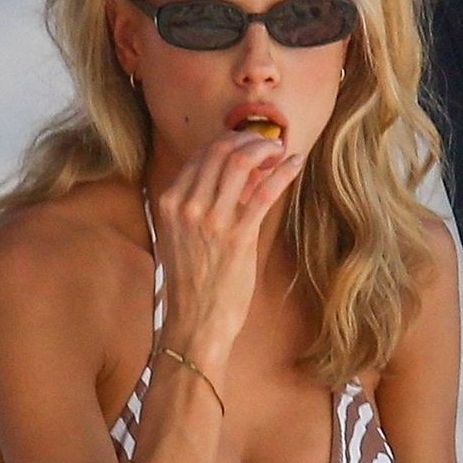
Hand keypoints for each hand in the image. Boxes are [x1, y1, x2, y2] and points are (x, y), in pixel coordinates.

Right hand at [152, 133, 304, 363]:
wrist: (194, 322)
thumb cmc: (191, 284)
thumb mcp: (181, 237)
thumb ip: (199, 205)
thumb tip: (237, 177)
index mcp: (168, 202)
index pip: (201, 155)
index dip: (229, 142)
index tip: (249, 144)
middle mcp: (186, 206)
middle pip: (220, 151)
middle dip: (248, 140)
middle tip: (268, 144)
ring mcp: (211, 220)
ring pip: (240, 162)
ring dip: (265, 151)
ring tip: (280, 152)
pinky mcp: (238, 237)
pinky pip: (264, 192)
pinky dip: (282, 172)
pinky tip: (294, 164)